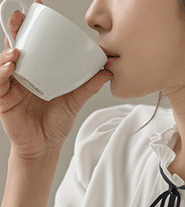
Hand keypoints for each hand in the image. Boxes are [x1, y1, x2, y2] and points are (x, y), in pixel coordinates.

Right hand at [0, 0, 112, 158]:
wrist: (45, 147)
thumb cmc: (56, 125)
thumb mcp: (74, 101)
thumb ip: (88, 86)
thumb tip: (107, 70)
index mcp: (36, 71)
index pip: (31, 44)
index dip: (31, 27)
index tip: (37, 9)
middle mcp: (21, 75)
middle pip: (14, 45)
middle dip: (15, 30)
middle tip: (22, 19)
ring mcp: (10, 85)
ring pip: (4, 60)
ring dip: (9, 51)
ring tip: (18, 50)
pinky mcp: (3, 98)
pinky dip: (2, 71)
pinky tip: (11, 66)